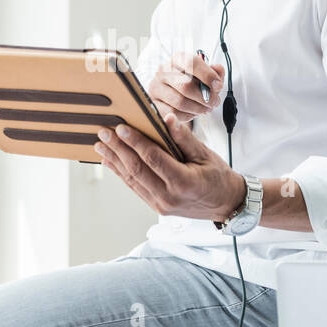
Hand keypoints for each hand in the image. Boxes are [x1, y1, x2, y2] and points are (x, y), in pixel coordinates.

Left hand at [94, 112, 246, 222]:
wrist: (225, 204)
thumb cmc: (218, 178)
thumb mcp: (206, 155)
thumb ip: (184, 138)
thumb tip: (167, 119)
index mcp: (184, 182)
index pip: (153, 159)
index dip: (135, 142)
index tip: (121, 128)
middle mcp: (169, 197)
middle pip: (137, 170)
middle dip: (118, 149)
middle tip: (104, 133)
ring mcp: (161, 204)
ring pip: (132, 180)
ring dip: (114, 161)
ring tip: (101, 145)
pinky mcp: (157, 206)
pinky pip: (135, 188)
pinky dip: (121, 173)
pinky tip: (110, 162)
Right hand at [147, 52, 224, 124]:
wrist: (172, 94)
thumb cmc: (190, 83)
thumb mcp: (204, 75)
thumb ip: (214, 72)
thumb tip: (218, 71)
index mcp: (177, 59)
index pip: (191, 63)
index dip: (207, 75)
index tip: (218, 85)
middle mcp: (163, 71)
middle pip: (186, 85)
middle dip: (205, 97)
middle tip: (214, 102)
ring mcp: (156, 87)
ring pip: (180, 102)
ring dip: (198, 108)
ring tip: (205, 108)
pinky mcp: (154, 103)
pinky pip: (172, 113)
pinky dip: (187, 116)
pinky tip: (192, 112)